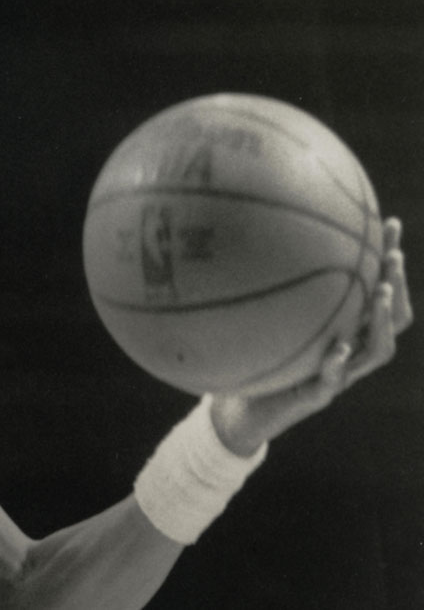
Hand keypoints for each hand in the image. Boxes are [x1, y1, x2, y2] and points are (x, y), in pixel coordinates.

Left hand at [210, 217, 413, 456]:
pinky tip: (338, 348)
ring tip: (380, 294)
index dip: (388, 261)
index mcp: (340, 328)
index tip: (390, 223)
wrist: (236, 410)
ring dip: (381, 321)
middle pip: (391, 317)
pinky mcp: (314, 397)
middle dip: (396, 284)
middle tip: (393, 255)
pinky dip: (336, 364)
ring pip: (377, 351)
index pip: (377, 290)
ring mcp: (336, 375)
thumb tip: (247, 232)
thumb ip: (264, 287)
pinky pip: (331, 381)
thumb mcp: (259, 317)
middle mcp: (346, 349)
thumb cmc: (250, 357)